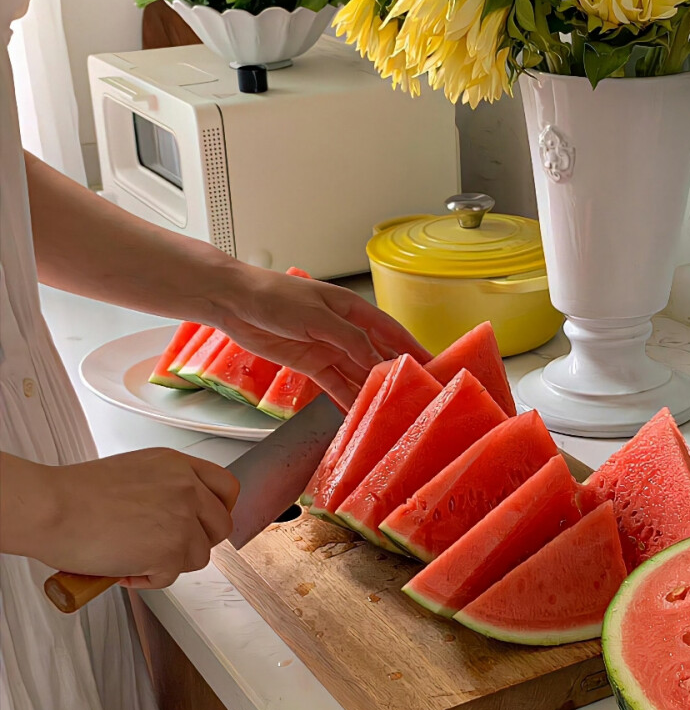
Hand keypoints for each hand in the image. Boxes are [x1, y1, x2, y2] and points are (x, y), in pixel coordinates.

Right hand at [2, 450, 238, 589]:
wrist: (51, 508)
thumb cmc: (74, 494)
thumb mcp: (133, 472)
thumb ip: (164, 489)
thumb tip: (173, 517)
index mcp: (176, 464)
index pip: (226, 487)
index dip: (218, 510)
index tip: (204, 523)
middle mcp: (186, 487)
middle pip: (220, 525)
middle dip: (196, 542)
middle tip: (166, 548)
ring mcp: (182, 519)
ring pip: (198, 555)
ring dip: (170, 563)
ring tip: (134, 556)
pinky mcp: (171, 551)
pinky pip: (170, 577)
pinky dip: (147, 580)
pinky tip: (121, 568)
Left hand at [215, 265, 430, 408]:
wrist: (235, 303)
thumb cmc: (275, 296)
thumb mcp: (318, 316)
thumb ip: (350, 340)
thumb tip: (378, 360)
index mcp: (352, 310)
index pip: (391, 332)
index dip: (413, 348)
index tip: (434, 365)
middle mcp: (344, 330)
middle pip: (378, 356)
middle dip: (397, 374)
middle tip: (418, 396)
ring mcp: (328, 348)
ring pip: (358, 374)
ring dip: (373, 391)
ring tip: (393, 411)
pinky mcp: (311, 364)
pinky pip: (335, 385)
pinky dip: (347, 399)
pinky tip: (360, 413)